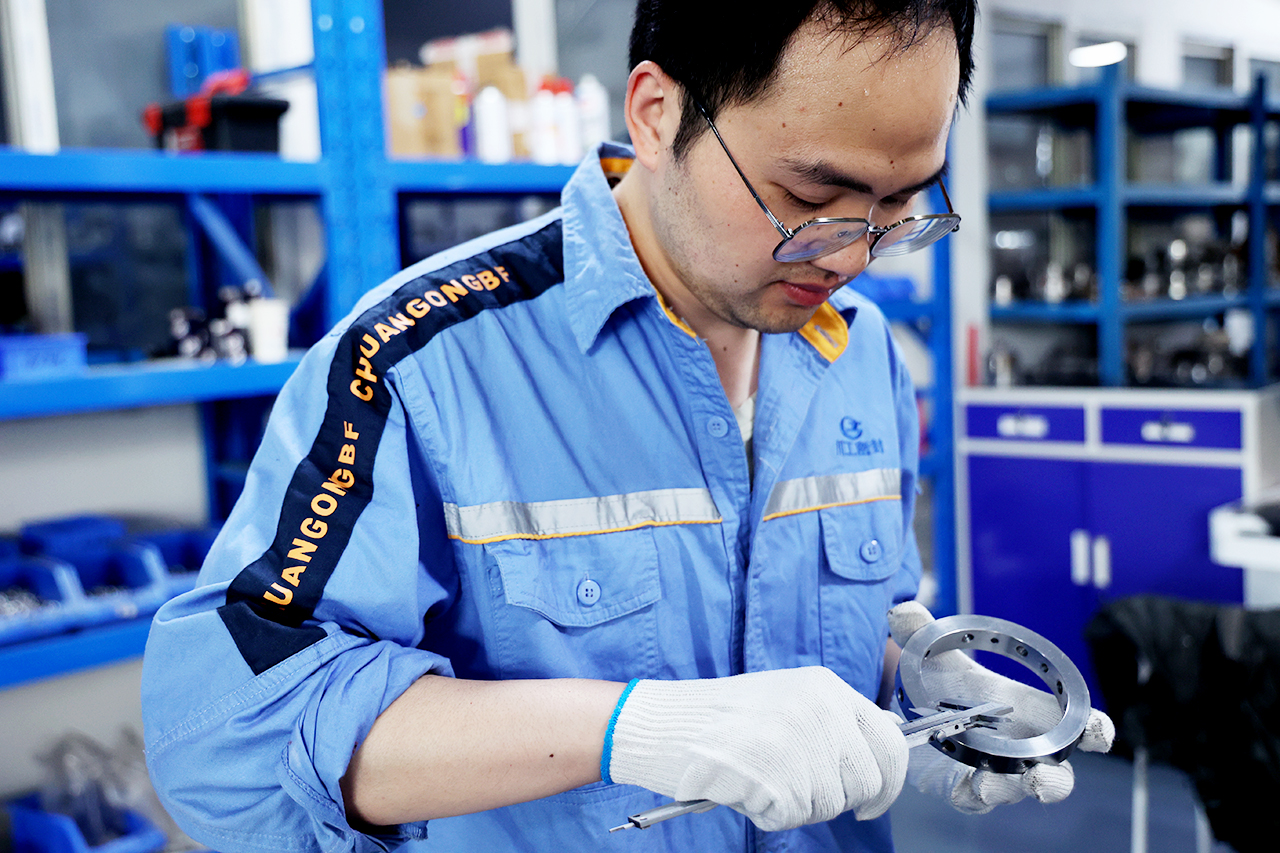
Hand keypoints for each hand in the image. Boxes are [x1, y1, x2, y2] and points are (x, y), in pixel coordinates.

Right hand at [604, 667, 907, 830]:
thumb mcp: (785, 699)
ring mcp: (797, 739)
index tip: (872, 800)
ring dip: (795, 806)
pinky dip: (768, 813)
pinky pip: (792, 817)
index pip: (890, 741)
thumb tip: (873, 757)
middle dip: (836, 799)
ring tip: (759, 778)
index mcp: (825, 687)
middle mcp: (818, 707)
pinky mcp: (773, 771)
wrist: (658, 722)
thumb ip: (830, 721)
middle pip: (866, 782)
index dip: (888, 781)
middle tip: (795, 791)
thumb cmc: (715, 718)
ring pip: (829, 804)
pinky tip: (744, 786)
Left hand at [888, 601, 1114, 813]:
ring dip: (1010, 790)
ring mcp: (998, 772)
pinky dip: (976, 794)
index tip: (1098, 733)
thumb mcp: (938, 657)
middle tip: (1043, 776)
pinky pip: (976, 798)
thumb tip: (901, 609)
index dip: (1096, 731)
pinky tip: (971, 786)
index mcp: (1034, 713)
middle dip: (1055, 780)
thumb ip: (922, 632)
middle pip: (1057, 773)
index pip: (1080, 728)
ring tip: (993, 783)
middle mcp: (1024, 749)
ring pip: (1017, 790)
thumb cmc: (949, 686)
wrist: (915, 718)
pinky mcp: (967, 789)